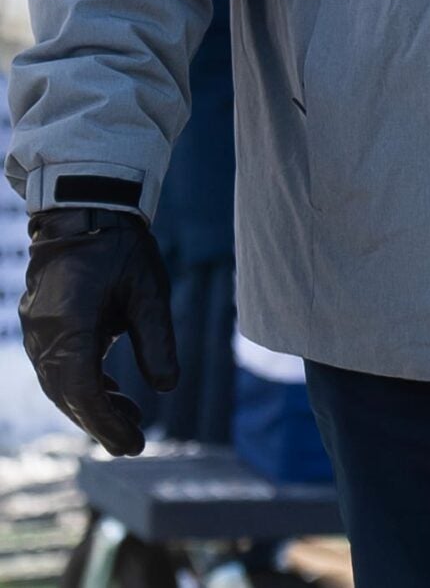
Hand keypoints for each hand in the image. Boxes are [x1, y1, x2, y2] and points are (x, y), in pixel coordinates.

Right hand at [19, 208, 176, 455]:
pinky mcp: (44, 323)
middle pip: (67, 394)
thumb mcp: (149, 291)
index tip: (133, 445)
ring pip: (60, 383)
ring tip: (130, 419)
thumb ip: (157, 340)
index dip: (105, 423)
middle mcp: (44, 333)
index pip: (81, 391)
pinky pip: (59, 365)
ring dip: (92, 404)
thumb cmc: (120, 246)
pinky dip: (83, 384)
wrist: (85, 208)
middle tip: (133, 443)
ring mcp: (38, 329)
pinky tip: (113, 393)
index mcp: (68, 326)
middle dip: (99, 422)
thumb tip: (167, 388)